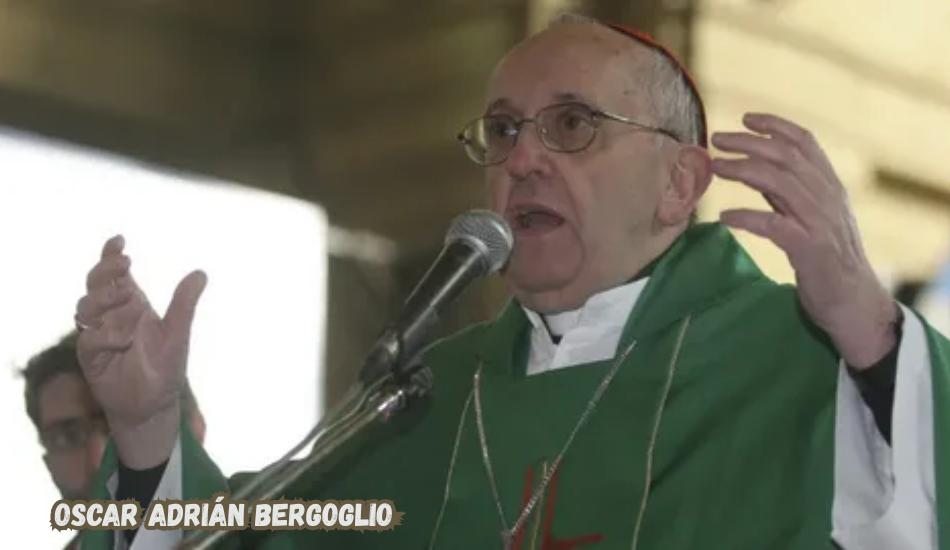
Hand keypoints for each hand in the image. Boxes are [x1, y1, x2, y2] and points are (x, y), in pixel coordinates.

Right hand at [74, 235, 206, 466]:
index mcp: (130, 303)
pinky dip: (106, 335)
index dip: (111, 255)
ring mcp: (98, 335)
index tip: (119, 241)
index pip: (115, 274)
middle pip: (95, 284)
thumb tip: (201, 273)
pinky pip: (89, 340)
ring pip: (85, 308)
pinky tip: (125, 337)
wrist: (155, 403)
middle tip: (125, 263)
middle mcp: (110, 315)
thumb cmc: (165, 365)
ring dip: (105, 300)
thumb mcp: (178, 331)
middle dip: (105, 270)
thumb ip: (185, 303)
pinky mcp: (91, 359)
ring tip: (130, 300)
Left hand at [710, 113, 896, 368]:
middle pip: (786, 156)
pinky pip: (774, 225)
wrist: (854, 301)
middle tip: (716, 139)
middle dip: (749, 142)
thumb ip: (789, 193)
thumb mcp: (812, 216)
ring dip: (744, 170)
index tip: (745, 118)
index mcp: (829, 186)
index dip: (776, 125)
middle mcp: (827, 197)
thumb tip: (754, 168)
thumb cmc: (828, 259)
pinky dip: (747, 217)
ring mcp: (820, 222)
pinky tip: (725, 217)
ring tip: (716, 168)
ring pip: (780, 182)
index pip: (805, 143)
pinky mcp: (810, 249)